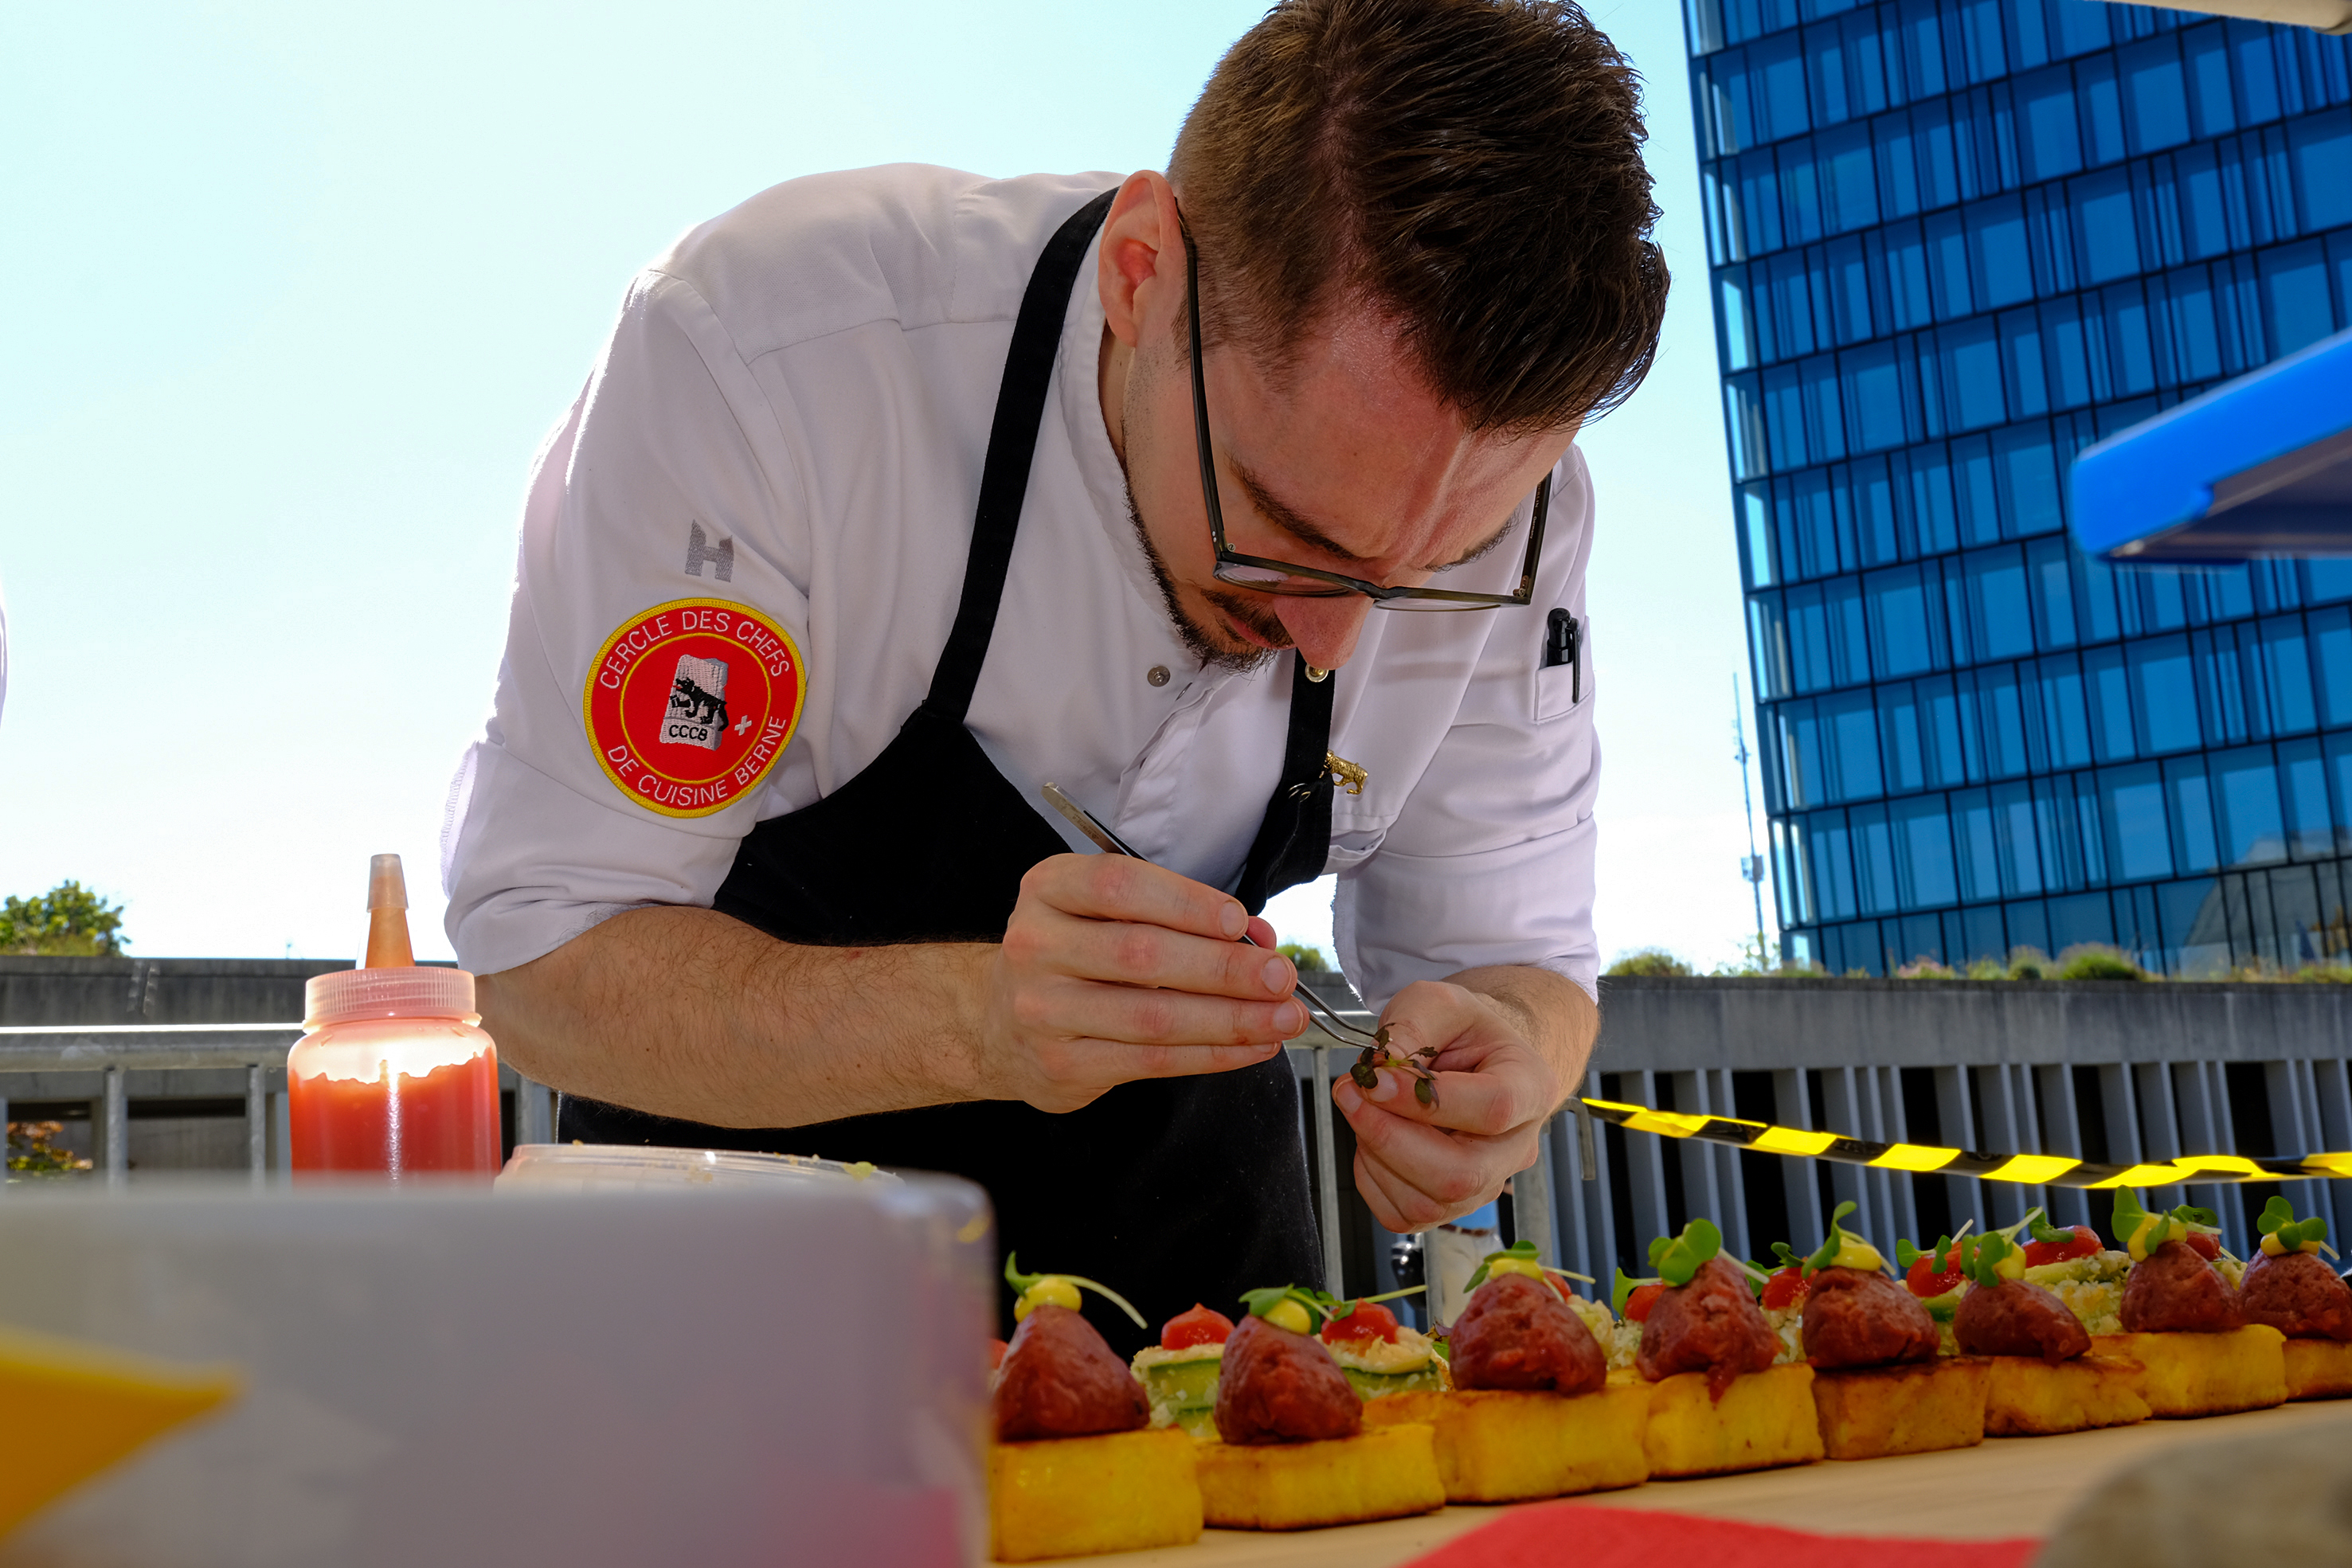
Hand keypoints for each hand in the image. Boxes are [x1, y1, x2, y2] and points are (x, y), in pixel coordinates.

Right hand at [976, 854, 1307, 1112]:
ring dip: (1231, 1018)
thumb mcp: (1104, 913)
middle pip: (1143, 954)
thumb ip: (1174, 917)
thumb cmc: (1072, 956)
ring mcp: (1044, 1010)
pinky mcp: (1063, 1065)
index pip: (1121, 886)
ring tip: (1282, 1017)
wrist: (997, 1022)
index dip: (1187, 902)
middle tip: (1280, 976)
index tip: (1240, 921)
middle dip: (1225, 967)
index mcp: (1050, 890)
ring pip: (1153, 1016)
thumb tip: (1257, 939)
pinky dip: (1212, 1054)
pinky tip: (1251, 1047)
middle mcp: (1037, 946)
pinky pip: (1152, 1062)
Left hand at [1331, 979, 1563, 1231]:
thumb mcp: (1438, 1001)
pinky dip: (1372, 1179)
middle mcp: (1516, 1147)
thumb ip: (1410, 1026)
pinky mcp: (1451, 1206)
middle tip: (1351, 1093)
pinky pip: (1405, 1215)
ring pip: (1428, 1203)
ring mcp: (1486, 1183)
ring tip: (1364, 1107)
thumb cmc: (1462, 1030)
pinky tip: (1373, 1137)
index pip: (1492, 1110)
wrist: (1472, 1057)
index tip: (1375, 1079)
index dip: (1425, 1102)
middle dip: (1389, 1138)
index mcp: (1530, 1087)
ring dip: (1375, 1155)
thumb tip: (1378, 1072)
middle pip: (1460, 1175)